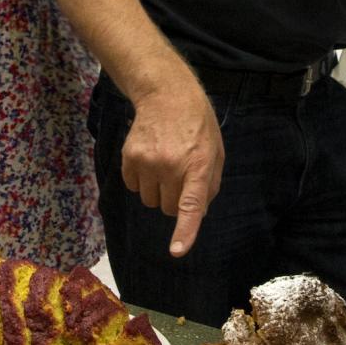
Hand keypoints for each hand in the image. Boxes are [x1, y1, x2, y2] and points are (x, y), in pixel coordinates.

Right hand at [122, 77, 224, 255]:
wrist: (166, 94)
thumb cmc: (196, 125)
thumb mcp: (215, 151)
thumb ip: (209, 185)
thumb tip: (197, 213)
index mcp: (198, 165)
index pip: (190, 204)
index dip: (184, 230)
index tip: (177, 250)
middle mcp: (171, 166)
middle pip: (167, 208)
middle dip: (173, 200)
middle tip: (178, 176)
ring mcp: (148, 162)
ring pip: (149, 201)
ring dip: (156, 190)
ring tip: (163, 164)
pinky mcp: (130, 158)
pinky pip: (133, 187)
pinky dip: (141, 181)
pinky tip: (148, 159)